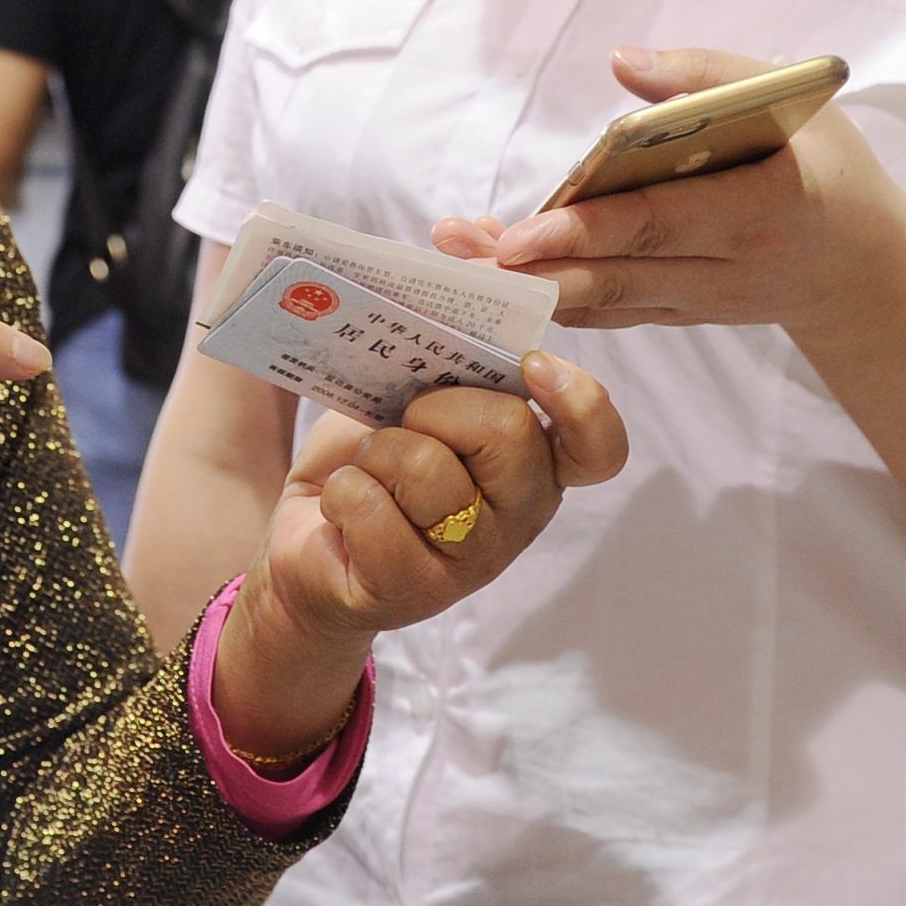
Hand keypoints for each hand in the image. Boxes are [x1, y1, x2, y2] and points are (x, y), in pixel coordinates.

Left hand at [226, 351, 629, 753]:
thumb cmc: (374, 454)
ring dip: (376, 454)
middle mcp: (519, 517)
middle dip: (435, 406)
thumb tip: (459, 314)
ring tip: (366, 470)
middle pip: (507, 431)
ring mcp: (471, 561)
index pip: (599, 447)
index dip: (581, 402)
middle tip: (404, 423)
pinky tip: (342, 507)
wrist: (305, 533)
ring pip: (429, 469)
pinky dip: (342, 492)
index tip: (532, 365)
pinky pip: (373, 511)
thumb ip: (454, 371)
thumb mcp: (417, 398)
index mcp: (535, 462)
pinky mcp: (411, 591)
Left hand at [439, 47, 905, 333]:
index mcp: (764, 210)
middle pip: (619, 275)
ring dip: (527, 285)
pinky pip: (613, 312)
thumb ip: (708, 75)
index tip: (517, 235)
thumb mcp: (793, 99)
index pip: (662, 223)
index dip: (586, 232)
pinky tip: (493, 277)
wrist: (864, 265)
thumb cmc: (825, 161)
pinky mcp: (683, 316)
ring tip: (454, 259)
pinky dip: (554, 297)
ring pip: (606, 301)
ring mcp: (704, 304)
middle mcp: (731, 270)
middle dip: (535, 270)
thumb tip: (621, 61)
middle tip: (460, 258)